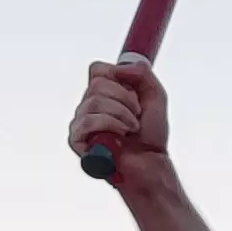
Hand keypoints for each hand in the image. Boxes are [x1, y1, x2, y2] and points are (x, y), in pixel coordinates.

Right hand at [68, 60, 172, 184]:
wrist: (150, 162)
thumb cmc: (151, 134)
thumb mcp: (155, 94)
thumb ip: (141, 73)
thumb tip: (118, 67)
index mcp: (103, 93)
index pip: (97, 69)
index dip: (117, 77)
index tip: (134, 93)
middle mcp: (88, 105)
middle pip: (98, 83)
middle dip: (125, 99)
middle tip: (137, 115)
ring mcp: (80, 122)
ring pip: (94, 101)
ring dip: (121, 114)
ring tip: (131, 128)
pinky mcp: (76, 139)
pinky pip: (88, 121)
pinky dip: (110, 126)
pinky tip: (120, 137)